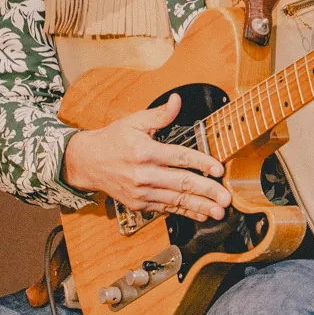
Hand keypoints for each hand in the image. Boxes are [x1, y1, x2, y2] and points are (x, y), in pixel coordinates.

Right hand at [63, 92, 231, 221]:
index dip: (201, 163)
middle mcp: (143, 174)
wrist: (87, 162)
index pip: (179, 157)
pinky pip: (166, 208)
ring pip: (176, 200)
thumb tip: (177, 100)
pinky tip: (201, 213)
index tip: (218, 169)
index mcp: (144, 151)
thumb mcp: (133, 121)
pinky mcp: (139, 203)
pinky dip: (185, 212)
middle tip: (226, 198)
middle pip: (181, 183)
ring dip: (200, 206)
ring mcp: (141, 192)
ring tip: (219, 211)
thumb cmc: (112, 140)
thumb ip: (159, 114)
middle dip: (207, 192)